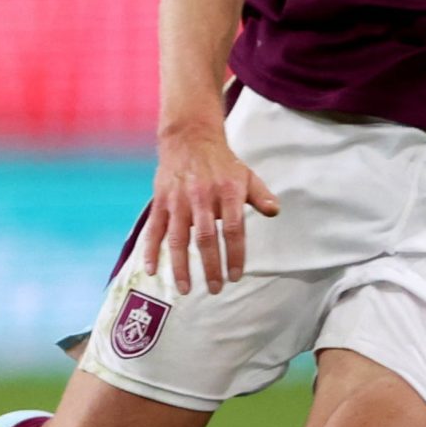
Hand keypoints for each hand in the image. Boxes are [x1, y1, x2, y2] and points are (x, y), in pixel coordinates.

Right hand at [135, 122, 279, 296]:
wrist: (189, 137)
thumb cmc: (221, 161)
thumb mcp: (246, 174)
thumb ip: (260, 194)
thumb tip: (275, 211)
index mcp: (227, 192)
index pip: (233, 229)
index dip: (234, 254)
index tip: (235, 275)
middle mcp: (202, 197)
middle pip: (206, 238)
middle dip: (210, 267)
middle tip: (215, 289)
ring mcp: (178, 200)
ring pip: (178, 238)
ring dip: (180, 266)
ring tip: (185, 289)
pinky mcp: (161, 201)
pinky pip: (155, 229)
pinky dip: (151, 250)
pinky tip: (152, 270)